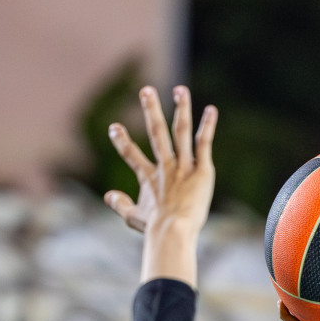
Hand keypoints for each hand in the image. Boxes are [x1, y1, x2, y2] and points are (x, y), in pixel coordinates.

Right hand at [104, 85, 216, 282]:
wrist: (171, 231)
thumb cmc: (154, 229)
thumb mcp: (133, 218)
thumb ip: (120, 205)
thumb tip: (108, 195)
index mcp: (149, 177)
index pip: (131, 154)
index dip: (122, 141)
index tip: (114, 127)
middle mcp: (165, 166)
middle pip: (156, 132)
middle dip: (151, 110)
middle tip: (146, 89)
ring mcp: (183, 166)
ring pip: (180, 131)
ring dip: (180, 109)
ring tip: (181, 90)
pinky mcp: (201, 171)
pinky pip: (203, 144)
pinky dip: (207, 126)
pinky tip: (211, 109)